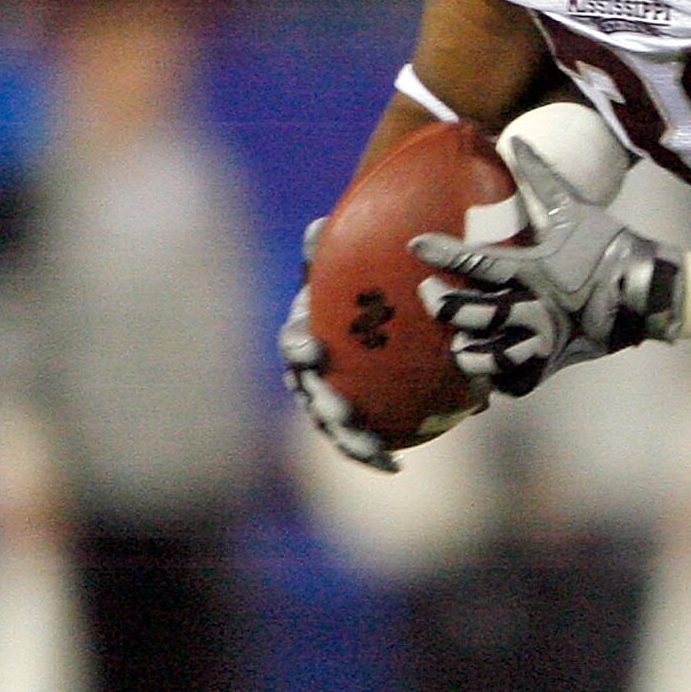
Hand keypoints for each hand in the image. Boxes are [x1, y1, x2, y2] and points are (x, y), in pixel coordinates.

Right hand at [279, 218, 398, 471]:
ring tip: (374, 452)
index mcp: (306, 332)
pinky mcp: (351, 419)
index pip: (295, 340)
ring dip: (348, 439)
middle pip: (310, 391)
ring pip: (331, 423)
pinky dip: (372, 452)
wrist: (378, 314)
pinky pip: (360, 437)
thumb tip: (317, 226)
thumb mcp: (350, 265)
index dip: (299, 346)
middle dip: (323, 404)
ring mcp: (327, 397)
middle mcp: (309, 370)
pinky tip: (396, 465)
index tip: (314, 350)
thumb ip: (334, 250)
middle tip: (343, 411)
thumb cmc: (364, 285)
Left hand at [406, 139, 682, 392]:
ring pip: (487, 355)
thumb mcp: (576, 208)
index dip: (441, 252)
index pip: (475, 259)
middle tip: (428, 293)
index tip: (414, 246)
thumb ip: (541, 178)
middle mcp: (531, 305)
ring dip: (464, 350)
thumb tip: (519, 140)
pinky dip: (496, 382)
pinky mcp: (554, 362)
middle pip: (469, 312)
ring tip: (454, 341)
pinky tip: (485, 372)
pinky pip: (514, 383)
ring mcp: (543, 338)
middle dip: (441, 303)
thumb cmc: (611, 247)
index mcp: (532, 267)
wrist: (649, 292)